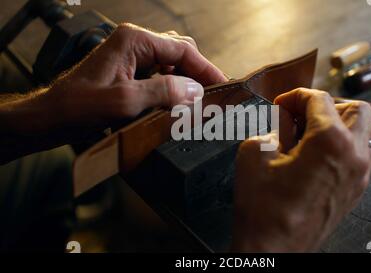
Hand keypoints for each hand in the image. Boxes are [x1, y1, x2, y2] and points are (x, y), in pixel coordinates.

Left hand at [14, 24, 226, 132]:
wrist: (52, 117)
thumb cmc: (78, 106)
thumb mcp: (125, 101)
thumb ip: (164, 92)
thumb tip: (196, 91)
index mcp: (134, 41)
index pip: (183, 50)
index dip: (207, 69)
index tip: (223, 87)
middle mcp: (135, 43)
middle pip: (180, 53)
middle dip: (199, 74)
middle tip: (213, 97)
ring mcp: (132, 57)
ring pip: (172, 64)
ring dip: (186, 82)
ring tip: (198, 103)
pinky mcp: (129, 72)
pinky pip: (160, 75)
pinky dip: (173, 88)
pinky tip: (177, 104)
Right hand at [231, 88, 370, 251]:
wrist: (274, 248)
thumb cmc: (263, 206)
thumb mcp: (256, 153)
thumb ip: (273, 126)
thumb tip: (284, 118)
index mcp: (329, 140)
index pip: (319, 99)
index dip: (295, 96)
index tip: (281, 105)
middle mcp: (353, 154)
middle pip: (355, 108)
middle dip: (326, 104)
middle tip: (301, 115)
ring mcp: (360, 174)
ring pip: (369, 130)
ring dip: (346, 122)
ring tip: (318, 131)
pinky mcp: (357, 189)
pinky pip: (366, 154)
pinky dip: (350, 143)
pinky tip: (324, 153)